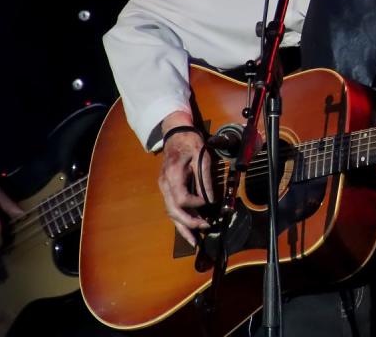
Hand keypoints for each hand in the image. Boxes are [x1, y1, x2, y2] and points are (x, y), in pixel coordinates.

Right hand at [158, 112, 212, 246]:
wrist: (176, 134)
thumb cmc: (190, 143)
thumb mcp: (202, 156)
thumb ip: (205, 178)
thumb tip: (211, 199)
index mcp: (173, 176)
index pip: (181, 198)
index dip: (196, 204)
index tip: (208, 203)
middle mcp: (165, 185)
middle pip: (173, 210)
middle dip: (188, 223)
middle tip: (205, 229)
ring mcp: (164, 188)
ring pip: (171, 212)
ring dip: (183, 227)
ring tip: (195, 241)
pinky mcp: (168, 189)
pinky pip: (173, 208)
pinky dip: (181, 220)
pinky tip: (190, 229)